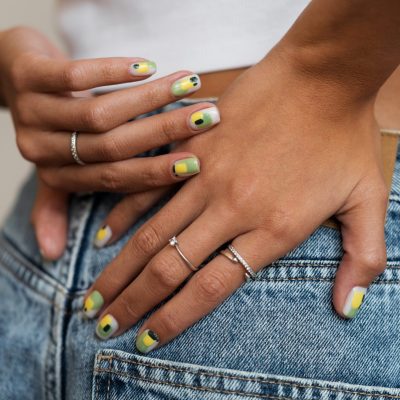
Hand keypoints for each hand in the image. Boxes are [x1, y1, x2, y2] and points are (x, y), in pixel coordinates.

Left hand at [0, 27, 219, 257]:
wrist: (5, 74)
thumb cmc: (47, 125)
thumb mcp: (53, 167)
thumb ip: (56, 206)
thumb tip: (52, 257)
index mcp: (58, 174)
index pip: (114, 180)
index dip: (154, 174)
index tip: (196, 164)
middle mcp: (43, 150)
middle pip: (112, 147)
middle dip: (163, 133)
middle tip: (205, 118)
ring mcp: (32, 112)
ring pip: (99, 113)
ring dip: (148, 99)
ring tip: (187, 85)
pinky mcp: (27, 74)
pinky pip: (74, 75)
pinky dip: (112, 72)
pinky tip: (147, 66)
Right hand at [82, 48, 387, 349]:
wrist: (321, 75)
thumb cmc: (344, 136)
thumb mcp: (369, 200)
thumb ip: (362, 259)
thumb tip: (350, 311)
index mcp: (273, 228)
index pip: (210, 288)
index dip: (174, 319)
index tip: (146, 339)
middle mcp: (232, 208)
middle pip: (170, 268)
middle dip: (132, 303)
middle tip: (102, 326)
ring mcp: (207, 176)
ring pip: (151, 234)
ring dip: (119, 270)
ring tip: (93, 296)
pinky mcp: (194, 149)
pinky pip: (149, 188)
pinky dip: (123, 214)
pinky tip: (104, 237)